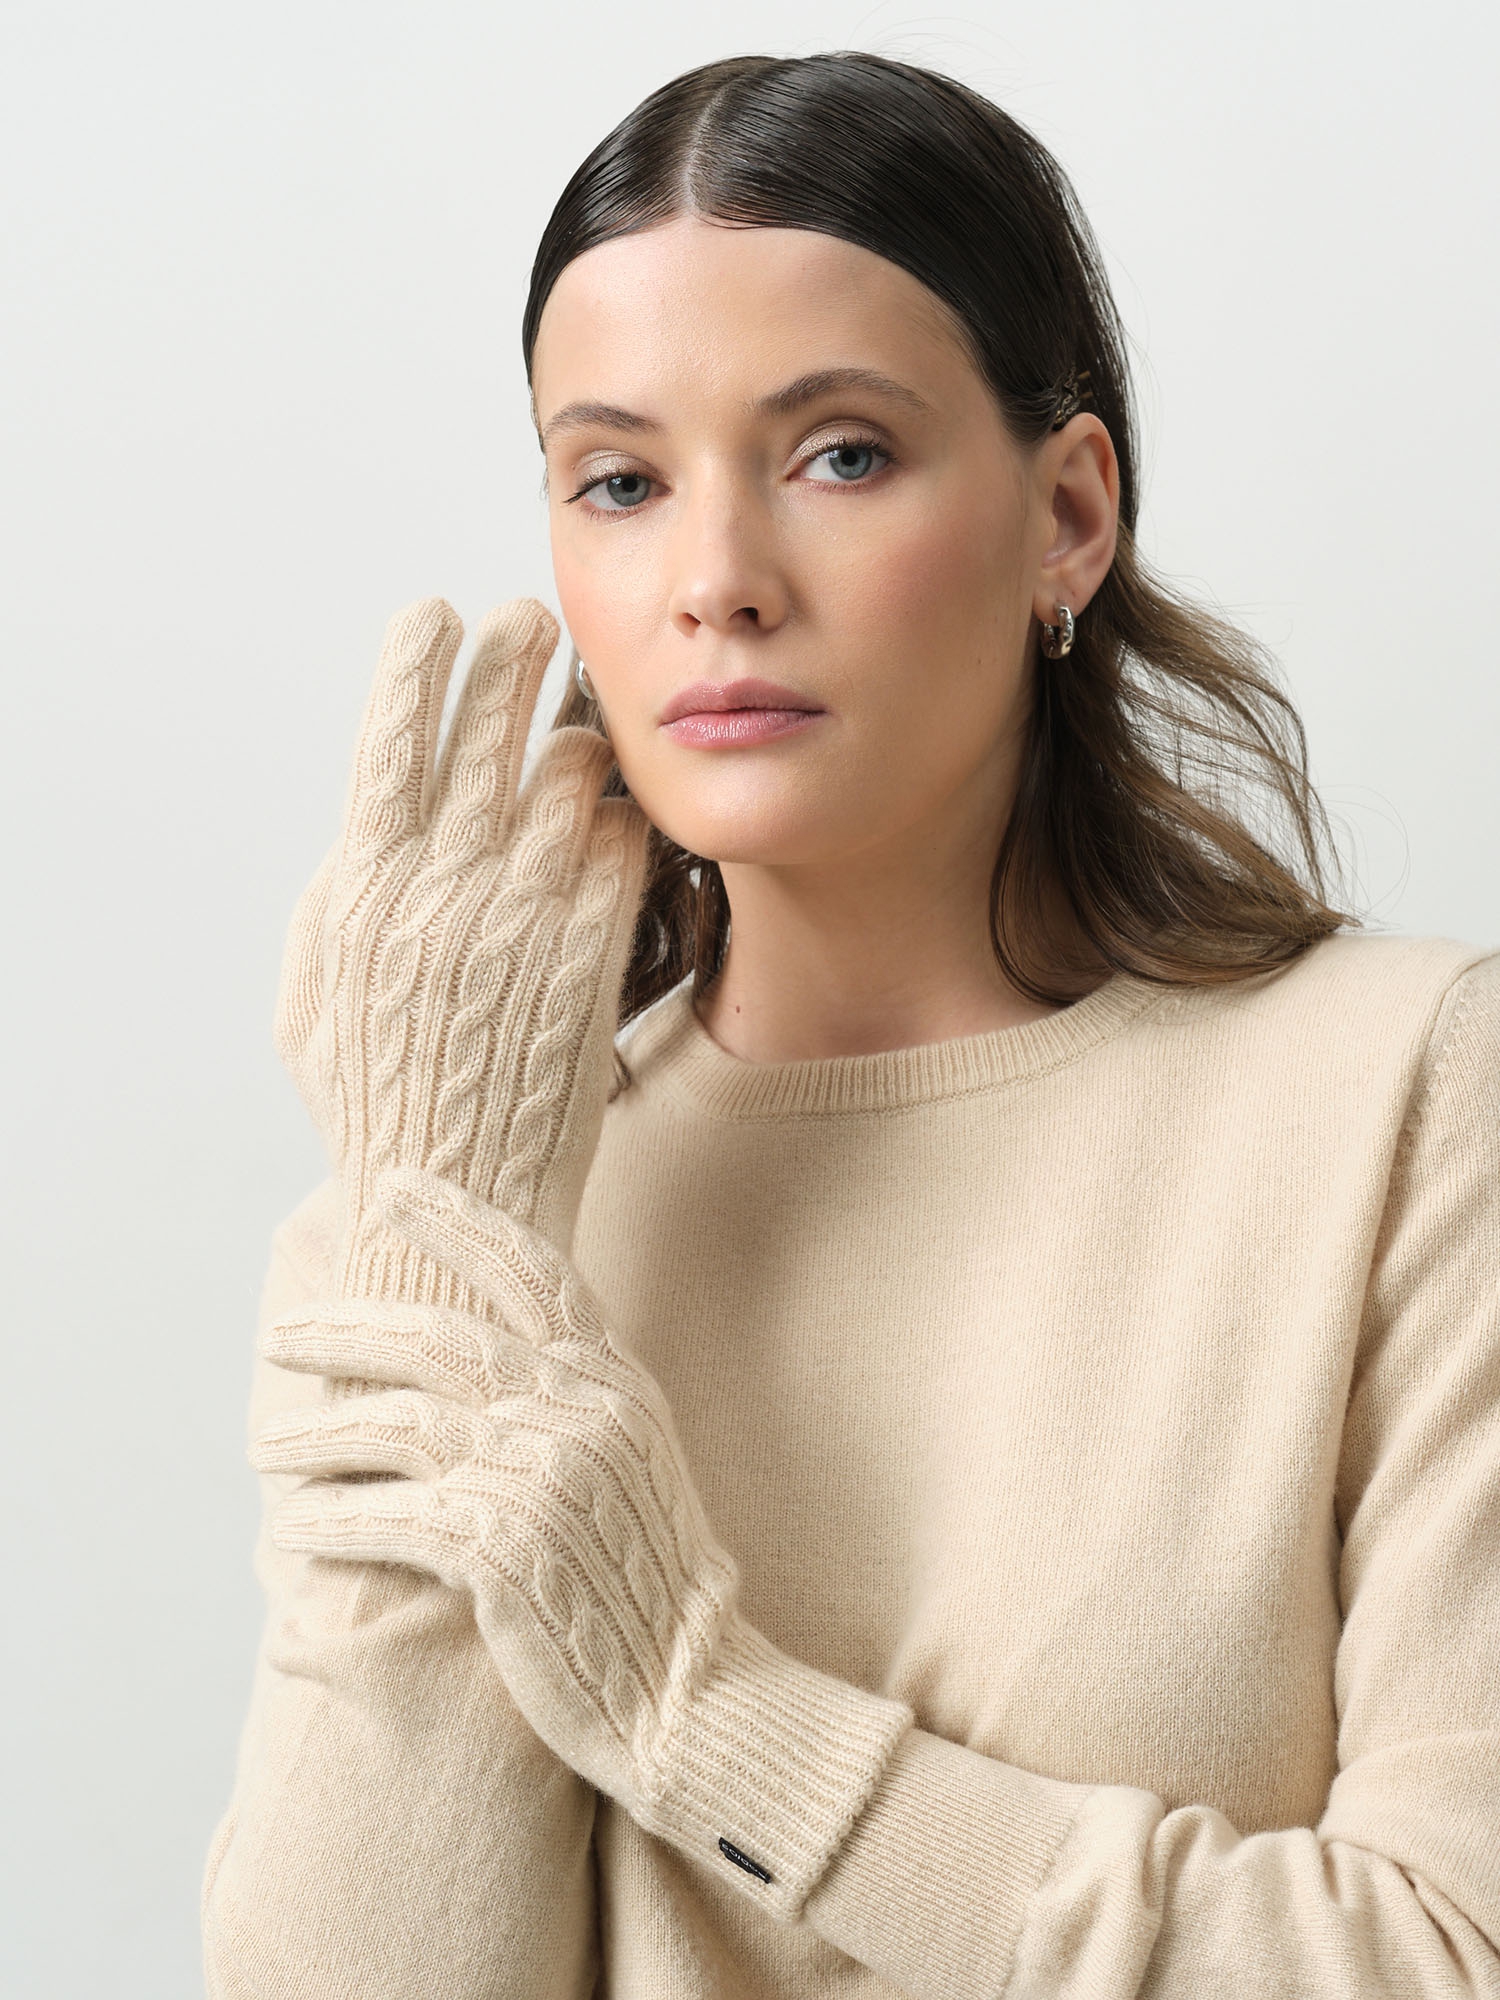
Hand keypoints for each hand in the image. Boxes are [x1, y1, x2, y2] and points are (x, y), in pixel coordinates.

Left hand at [248, 1167, 913, 1919]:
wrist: (692, 1688)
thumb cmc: (652, 1579)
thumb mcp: (633, 1456)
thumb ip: (574, 1395)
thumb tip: (485, 1353)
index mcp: (614, 1378)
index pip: (532, 1269)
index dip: (459, 1220)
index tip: (392, 1188)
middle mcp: (578, 1409)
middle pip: (436, 1339)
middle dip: (345, 1329)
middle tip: (281, 1332)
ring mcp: (541, 1475)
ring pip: (396, 1424)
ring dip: (317, 1434)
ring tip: (266, 1447)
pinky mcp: (502, 1550)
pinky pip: (387, 1516)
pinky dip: (331, 1518)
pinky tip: (294, 1526)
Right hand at [275, 597, 649, 1302]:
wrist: (458, 1208)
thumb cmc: (376, 1099)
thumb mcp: (313, 997)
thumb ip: (339, 898)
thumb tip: (374, 819)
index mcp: (363, 892)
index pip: (391, 744)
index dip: (415, 668)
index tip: (433, 610)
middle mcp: (445, 893)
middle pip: (486, 739)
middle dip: (506, 660)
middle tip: (526, 614)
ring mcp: (526, 922)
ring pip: (565, 784)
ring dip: (570, 743)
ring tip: (571, 731)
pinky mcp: (593, 959)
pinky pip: (618, 853)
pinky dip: (616, 820)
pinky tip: (613, 810)